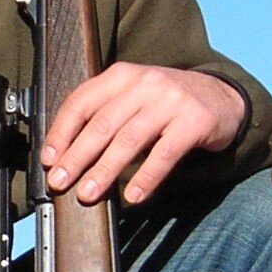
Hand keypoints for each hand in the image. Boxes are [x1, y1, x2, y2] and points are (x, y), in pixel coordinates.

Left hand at [40, 64, 246, 206]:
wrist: (222, 97)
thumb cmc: (168, 102)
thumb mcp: (134, 96)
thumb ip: (105, 114)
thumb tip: (66, 154)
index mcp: (122, 75)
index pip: (82, 102)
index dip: (62, 132)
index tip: (49, 159)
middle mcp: (144, 84)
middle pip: (102, 124)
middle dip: (76, 157)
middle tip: (60, 182)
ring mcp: (170, 101)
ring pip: (129, 140)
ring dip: (104, 171)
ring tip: (88, 194)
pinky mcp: (194, 122)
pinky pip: (165, 153)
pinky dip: (146, 177)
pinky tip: (133, 195)